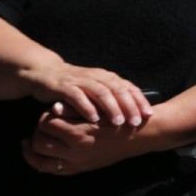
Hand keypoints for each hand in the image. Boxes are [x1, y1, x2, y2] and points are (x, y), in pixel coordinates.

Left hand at [21, 103, 142, 175]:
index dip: (45, 116)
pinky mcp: (80, 169)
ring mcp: (77, 163)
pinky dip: (43, 162)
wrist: (140, 136)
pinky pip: (52, 170)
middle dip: (37, 132)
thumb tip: (52, 109)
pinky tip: (43, 152)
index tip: (50, 112)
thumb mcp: (98, 109)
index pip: (46, 124)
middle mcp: (75, 152)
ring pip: (40, 161)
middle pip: (39, 143)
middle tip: (42, 125)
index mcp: (79, 133)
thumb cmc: (121, 118)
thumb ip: (73, 110)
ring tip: (35, 139)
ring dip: (34, 149)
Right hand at [23, 61, 152, 126]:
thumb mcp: (96, 90)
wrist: (46, 73)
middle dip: (129, 106)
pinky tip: (93, 119)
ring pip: (101, 92)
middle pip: (118, 90)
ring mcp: (81, 80)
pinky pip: (77, 96)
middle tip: (136, 122)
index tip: (149, 115)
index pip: (129, 88)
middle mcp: (97, 76)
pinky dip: (86, 107)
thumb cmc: (76, 86)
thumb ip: (112, 98)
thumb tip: (134, 113)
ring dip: (111, 108)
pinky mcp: (64, 86)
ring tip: (118, 122)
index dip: (139, 101)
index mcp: (107, 77)